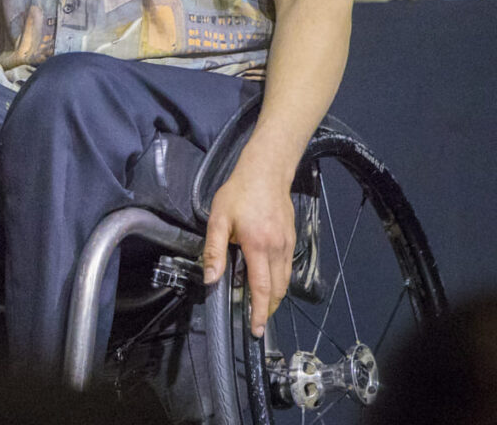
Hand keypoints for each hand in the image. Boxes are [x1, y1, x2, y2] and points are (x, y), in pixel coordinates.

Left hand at [201, 154, 297, 336]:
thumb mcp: (218, 219)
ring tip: (260, 306)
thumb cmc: (239, 193)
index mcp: (258, 246)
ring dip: (274, 297)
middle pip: (277, 290)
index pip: (261, 288)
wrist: (266, 172)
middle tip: (256, 322)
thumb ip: (214, 250)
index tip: (256, 329)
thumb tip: (211, 278)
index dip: (258, 311)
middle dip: (267, 309)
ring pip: (285, 281)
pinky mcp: (291, 239)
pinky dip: (279, 282)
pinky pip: (288, 268)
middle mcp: (277, 249)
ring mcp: (288, 245)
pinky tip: (268, 281)